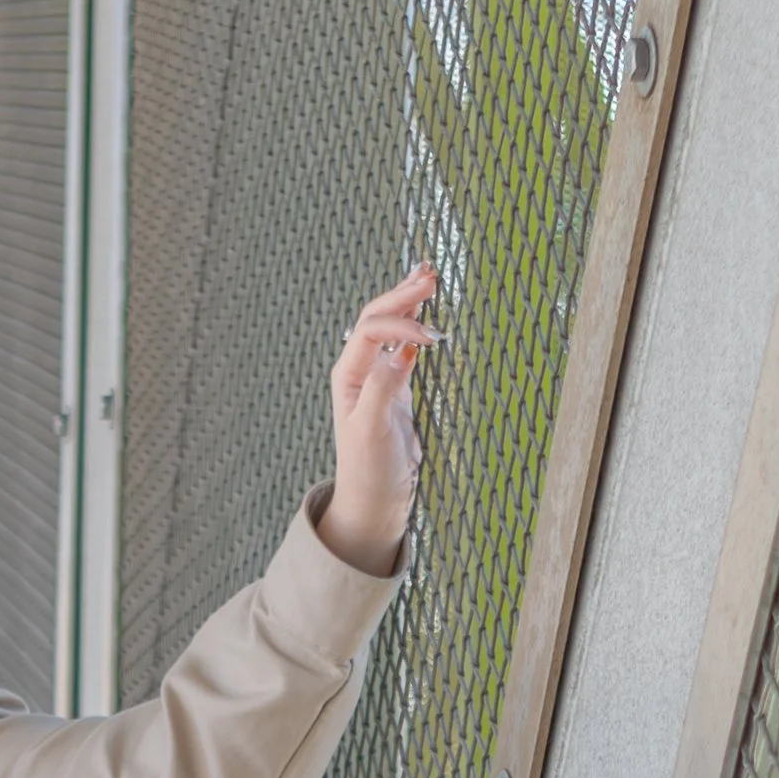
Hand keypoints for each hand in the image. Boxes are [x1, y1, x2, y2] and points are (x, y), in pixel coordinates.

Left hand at [317, 260, 439, 578]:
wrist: (375, 503)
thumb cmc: (369, 472)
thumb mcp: (372, 432)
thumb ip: (382, 388)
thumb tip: (401, 352)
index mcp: (348, 376)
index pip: (371, 331)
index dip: (400, 325)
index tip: (431, 338)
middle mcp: (359, 371)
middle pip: (378, 318)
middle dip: (402, 295)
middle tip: (431, 275)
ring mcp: (378, 377)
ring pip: (391, 326)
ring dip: (408, 300)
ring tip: (428, 274)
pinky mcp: (396, 387)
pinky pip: (404, 344)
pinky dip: (415, 323)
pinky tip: (427, 308)